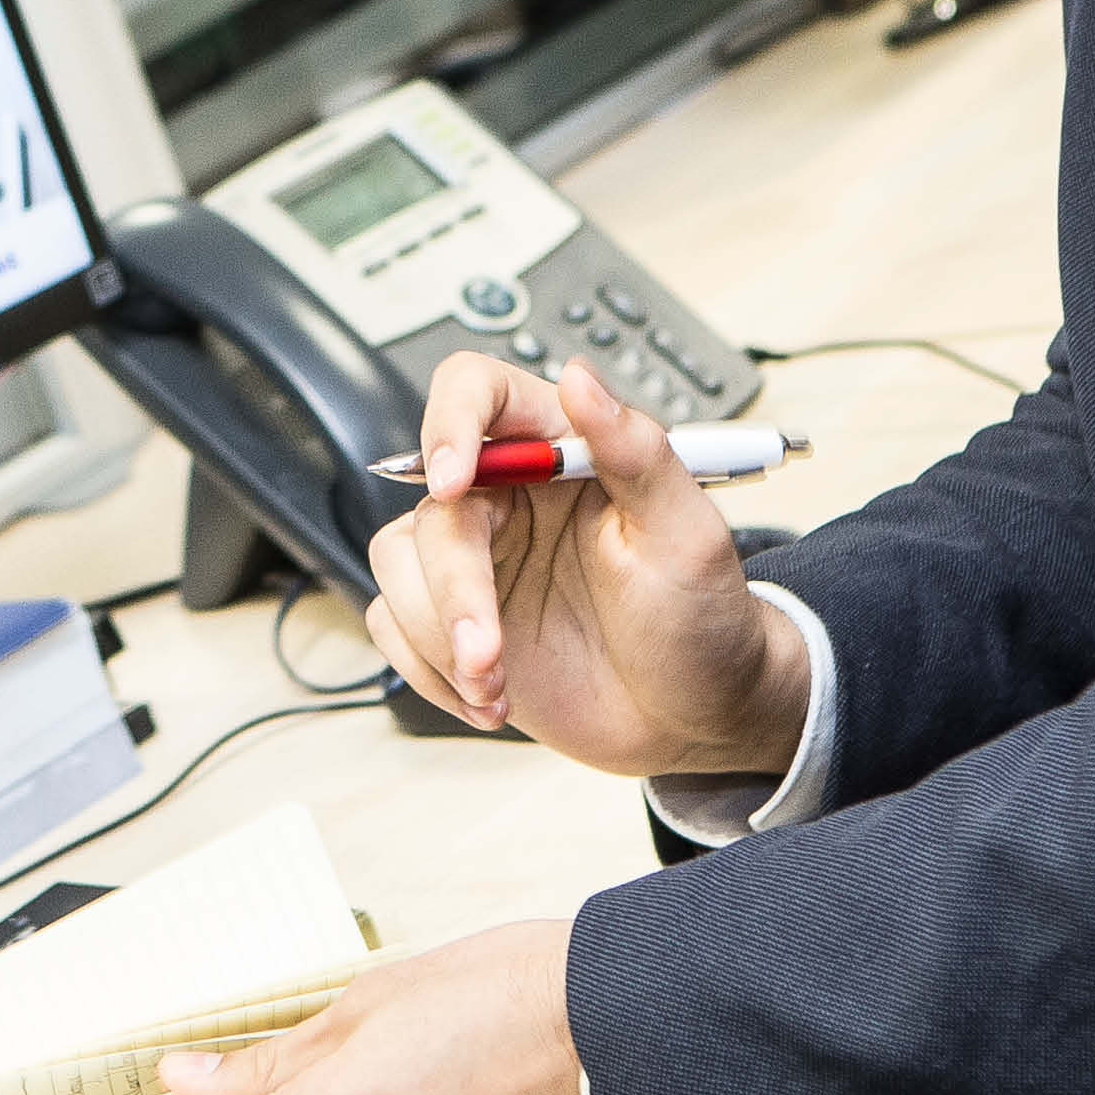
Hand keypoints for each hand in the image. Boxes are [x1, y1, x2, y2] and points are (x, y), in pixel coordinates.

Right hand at [365, 353, 807, 778]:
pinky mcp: (449, 616)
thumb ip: (637, 451)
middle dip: (454, 589)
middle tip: (488, 654)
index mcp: (560, 448)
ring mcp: (475, 557)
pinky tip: (488, 699)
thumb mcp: (688, 536)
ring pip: (397, 564)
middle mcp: (507, 494)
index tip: (453, 483)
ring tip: (498, 688)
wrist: (693, 716)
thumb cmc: (702, 620)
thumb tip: (581, 378)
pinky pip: (391, 624)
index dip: (450, 424)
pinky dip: (430, 673)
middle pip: (433, 505)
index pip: (477, 392)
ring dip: (439, 639)